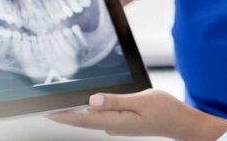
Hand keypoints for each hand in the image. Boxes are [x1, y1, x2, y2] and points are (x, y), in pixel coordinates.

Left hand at [47, 89, 226, 140]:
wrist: (181, 122)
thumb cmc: (166, 110)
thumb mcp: (143, 101)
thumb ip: (117, 101)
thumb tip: (93, 100)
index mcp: (117, 122)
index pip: (84, 118)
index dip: (63, 115)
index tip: (46, 110)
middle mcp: (115, 126)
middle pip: (84, 119)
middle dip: (65, 113)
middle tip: (45, 106)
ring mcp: (119, 125)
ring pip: (92, 117)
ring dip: (75, 112)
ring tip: (60, 103)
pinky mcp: (123, 121)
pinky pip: (102, 115)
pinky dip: (90, 109)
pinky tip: (86, 103)